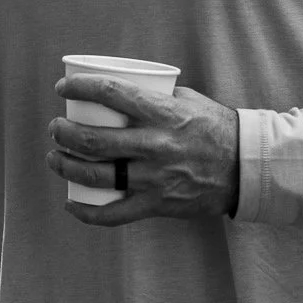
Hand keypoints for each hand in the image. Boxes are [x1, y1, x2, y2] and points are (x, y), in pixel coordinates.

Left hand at [47, 74, 239, 225]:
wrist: (246, 168)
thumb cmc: (216, 128)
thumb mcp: (188, 101)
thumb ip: (156, 95)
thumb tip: (123, 89)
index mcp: (162, 113)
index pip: (110, 93)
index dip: (79, 88)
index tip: (63, 88)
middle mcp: (154, 144)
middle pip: (92, 138)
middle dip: (63, 132)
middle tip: (56, 127)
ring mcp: (154, 177)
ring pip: (95, 174)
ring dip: (65, 165)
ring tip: (55, 157)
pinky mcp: (157, 204)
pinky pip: (114, 214)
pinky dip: (87, 212)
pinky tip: (71, 204)